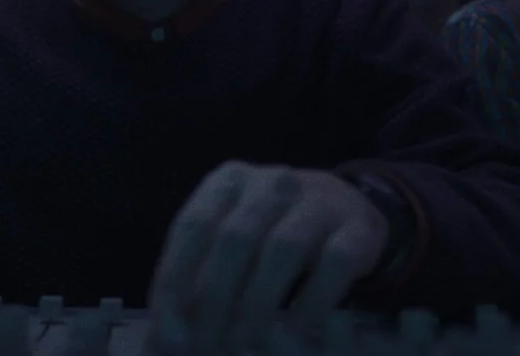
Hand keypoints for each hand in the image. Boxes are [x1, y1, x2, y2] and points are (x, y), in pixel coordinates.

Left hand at [145, 161, 389, 353]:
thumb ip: (195, 278)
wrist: (346, 210)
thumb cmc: (269, 231)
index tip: (170, 331)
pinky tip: (296, 332)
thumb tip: (161, 340)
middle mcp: (272, 182)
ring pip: (282, 249)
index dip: (176, 279)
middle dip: (215, 300)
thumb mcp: (229, 239)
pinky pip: (333, 265)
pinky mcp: (357, 227)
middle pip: (235, 239)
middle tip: (207, 346)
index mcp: (228, 180)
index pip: (192, 225)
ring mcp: (318, 201)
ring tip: (245, 343)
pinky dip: (310, 303)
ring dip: (258, 304)